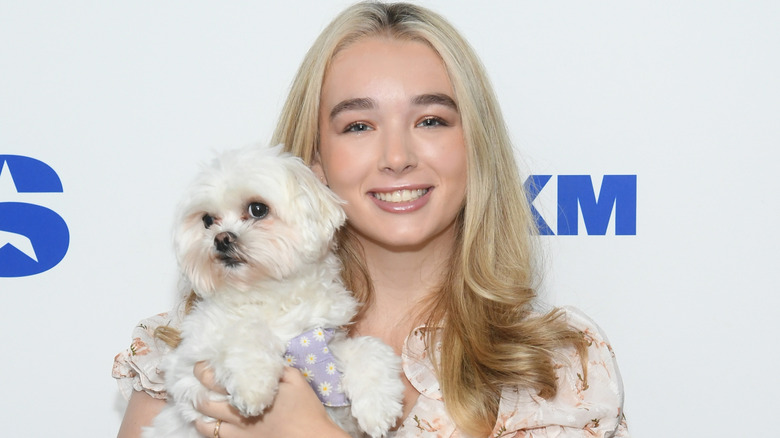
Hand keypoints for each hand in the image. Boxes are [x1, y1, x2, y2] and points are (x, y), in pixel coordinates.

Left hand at [192, 362, 349, 437]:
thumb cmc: (306, 409)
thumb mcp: (296, 380)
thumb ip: (277, 369)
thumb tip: (262, 359)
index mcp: (250, 392)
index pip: (217, 379)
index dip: (204, 370)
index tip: (201, 364)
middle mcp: (239, 413)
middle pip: (205, 401)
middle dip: (195, 390)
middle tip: (195, 382)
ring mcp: (238, 432)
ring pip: (204, 425)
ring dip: (197, 413)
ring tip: (196, 404)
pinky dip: (207, 429)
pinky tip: (206, 423)